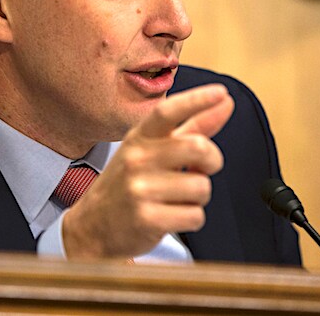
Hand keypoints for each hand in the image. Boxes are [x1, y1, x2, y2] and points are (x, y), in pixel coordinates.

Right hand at [62, 83, 233, 258]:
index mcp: (139, 138)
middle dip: (212, 161)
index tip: (221, 93)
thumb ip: (192, 126)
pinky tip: (170, 216)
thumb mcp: (151, 150)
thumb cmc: (128, 183)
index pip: (167, 112)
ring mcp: (140, 188)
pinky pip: (195, 216)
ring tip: (176, 198)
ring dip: (198, 197)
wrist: (94, 226)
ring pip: (202, 186)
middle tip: (201, 168)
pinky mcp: (147, 218)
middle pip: (199, 147)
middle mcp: (137, 159)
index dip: (196, 100)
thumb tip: (225, 102)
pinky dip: (190, 219)